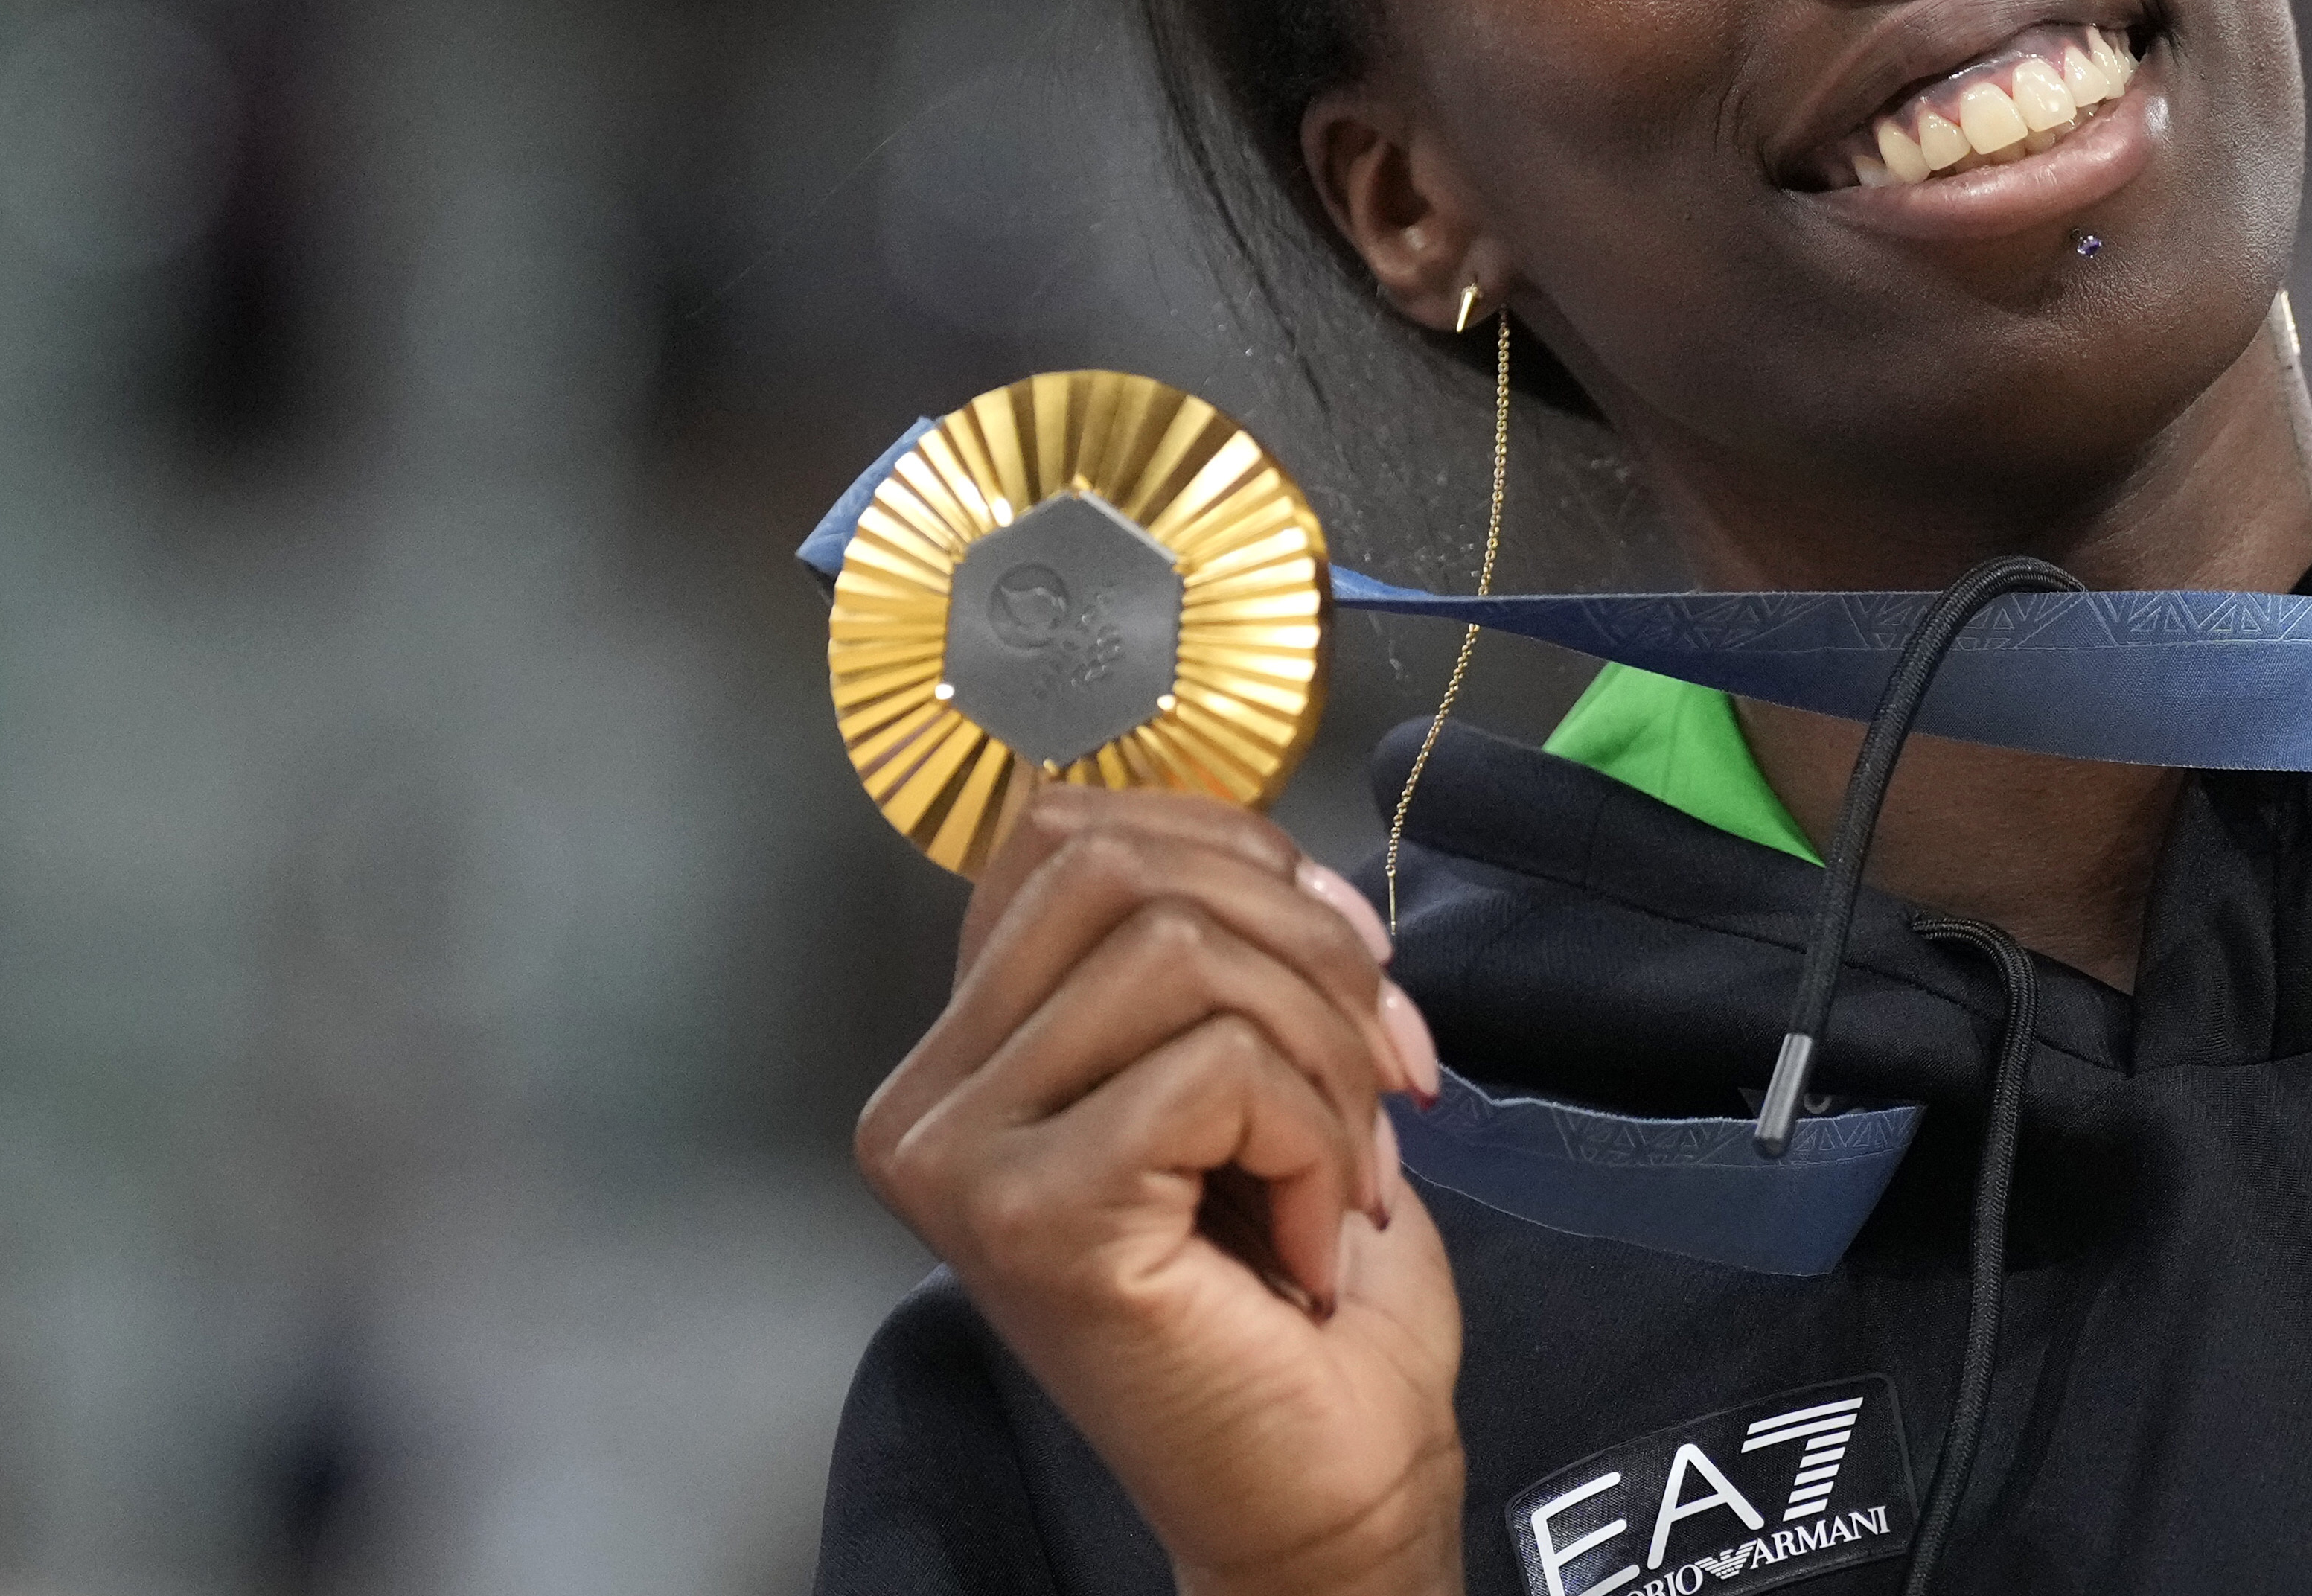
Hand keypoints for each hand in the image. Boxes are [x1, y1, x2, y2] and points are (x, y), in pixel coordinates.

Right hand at [858, 785, 1464, 1594]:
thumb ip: (1212, 942)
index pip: (1067, 830)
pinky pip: (1216, 1068)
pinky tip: (1315, 1238)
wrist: (1327, 1480)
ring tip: (1349, 1167)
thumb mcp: (1253, 1058)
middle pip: (1117, 867)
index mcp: (970, 1049)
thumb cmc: (1303, 1286)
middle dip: (1302, 942)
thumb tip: (1265, 844)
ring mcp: (961, 1161)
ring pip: (1180, 953)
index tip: (1351, 955)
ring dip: (1326, 1052)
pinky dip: (1318, 1139)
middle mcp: (928, 1101)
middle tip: (1382, 1066)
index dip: (1236, 851)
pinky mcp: (1031, 1217)